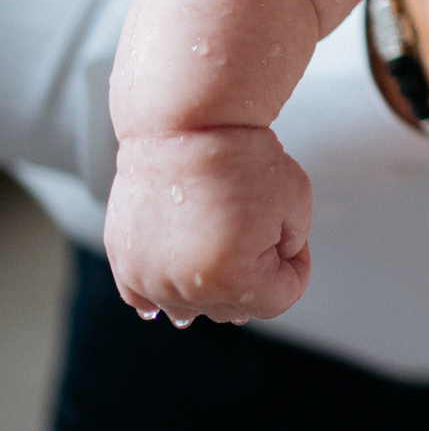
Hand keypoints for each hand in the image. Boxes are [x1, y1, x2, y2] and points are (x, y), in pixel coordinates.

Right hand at [104, 127, 310, 326]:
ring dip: (213, 280)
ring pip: (193, 305)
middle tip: (254, 227)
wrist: (186, 128)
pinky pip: (148, 297)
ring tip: (219, 233)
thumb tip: (271, 271)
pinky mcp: (124, 264)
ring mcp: (148, 279)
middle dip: (254, 273)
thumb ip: (292, 250)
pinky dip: (171, 282)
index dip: (295, 266)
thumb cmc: (240, 158)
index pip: (280, 299)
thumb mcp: (297, 204)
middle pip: (235, 308)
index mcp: (231, 278)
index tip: (286, 237)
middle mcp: (183, 288)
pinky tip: (186, 256)